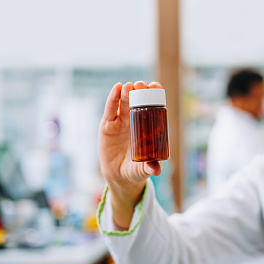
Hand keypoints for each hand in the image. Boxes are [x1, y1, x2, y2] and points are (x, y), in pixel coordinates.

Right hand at [98, 81, 162, 228]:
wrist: (118, 178)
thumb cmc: (136, 171)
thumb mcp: (143, 170)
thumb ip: (149, 168)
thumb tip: (156, 170)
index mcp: (148, 128)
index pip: (153, 107)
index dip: (155, 96)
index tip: (156, 87)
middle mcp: (135, 122)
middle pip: (138, 101)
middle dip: (140, 91)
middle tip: (141, 85)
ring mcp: (121, 122)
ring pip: (124, 103)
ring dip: (127, 93)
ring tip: (129, 86)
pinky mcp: (107, 126)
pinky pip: (110, 110)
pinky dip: (113, 98)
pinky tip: (116, 88)